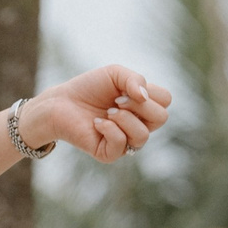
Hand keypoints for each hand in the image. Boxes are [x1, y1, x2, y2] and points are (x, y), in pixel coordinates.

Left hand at [17, 64, 171, 162]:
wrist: (61, 102)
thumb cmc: (89, 88)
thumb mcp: (115, 74)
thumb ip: (135, 79)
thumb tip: (144, 97)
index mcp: (144, 106)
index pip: (166, 100)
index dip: (149, 91)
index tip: (126, 88)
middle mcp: (139, 125)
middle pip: (161, 117)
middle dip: (139, 105)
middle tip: (117, 100)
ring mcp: (126, 141)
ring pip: (143, 135)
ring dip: (124, 118)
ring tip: (107, 112)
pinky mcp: (110, 154)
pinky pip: (121, 144)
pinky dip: (109, 129)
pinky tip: (97, 123)